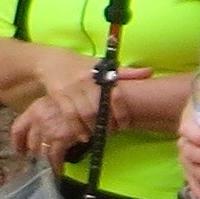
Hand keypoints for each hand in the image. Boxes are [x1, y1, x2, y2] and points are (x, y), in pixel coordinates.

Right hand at [9, 64, 146, 159]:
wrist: (50, 61)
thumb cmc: (82, 66)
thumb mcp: (103, 66)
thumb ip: (126, 72)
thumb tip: (149, 72)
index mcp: (100, 73)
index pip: (114, 93)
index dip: (120, 111)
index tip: (125, 125)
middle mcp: (85, 80)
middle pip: (99, 107)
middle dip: (107, 123)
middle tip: (112, 133)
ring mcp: (70, 88)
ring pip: (84, 113)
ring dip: (93, 128)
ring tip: (99, 135)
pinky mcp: (57, 95)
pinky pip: (69, 115)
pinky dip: (77, 128)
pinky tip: (83, 137)